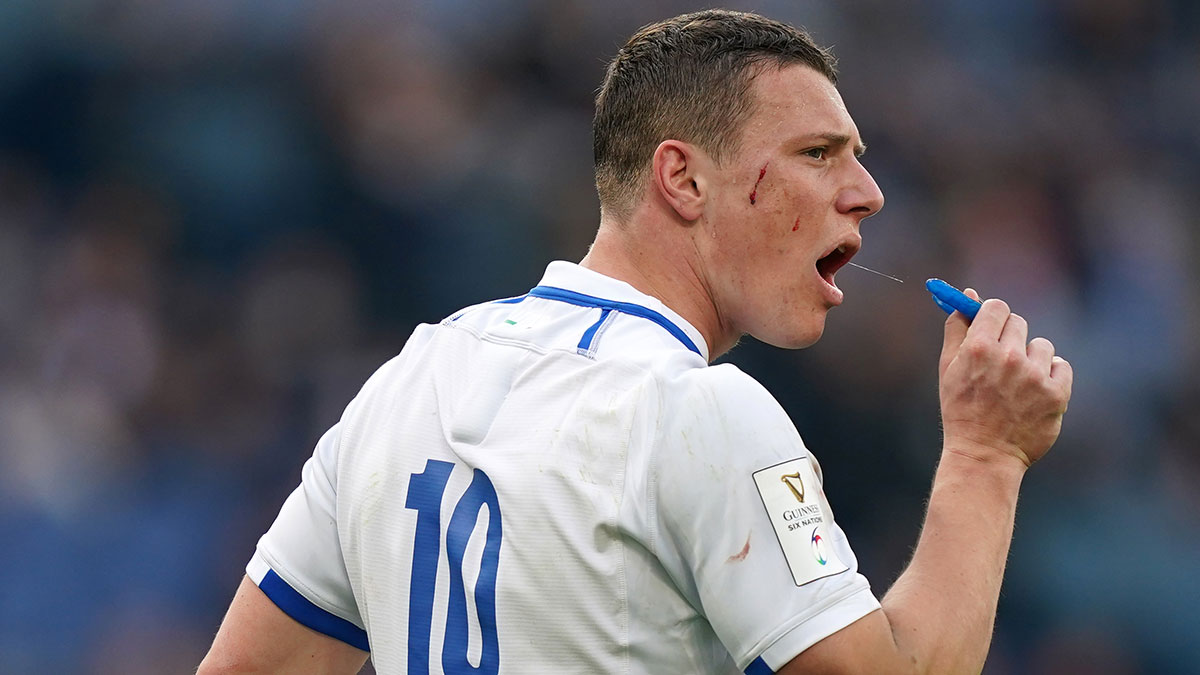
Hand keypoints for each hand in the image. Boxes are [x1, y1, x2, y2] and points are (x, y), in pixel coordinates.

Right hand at [937, 290, 1072, 467]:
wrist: (984, 455)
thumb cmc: (962, 409)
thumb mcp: (949, 368)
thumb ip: (957, 328)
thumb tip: (969, 295)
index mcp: (978, 348)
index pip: (996, 307)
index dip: (993, 316)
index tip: (992, 328)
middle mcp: (1008, 358)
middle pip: (1019, 322)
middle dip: (1010, 338)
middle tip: (1002, 363)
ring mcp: (1034, 376)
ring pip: (1041, 345)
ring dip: (1031, 359)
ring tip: (1017, 384)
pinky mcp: (1056, 393)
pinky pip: (1061, 365)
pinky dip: (1051, 376)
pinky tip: (1034, 393)